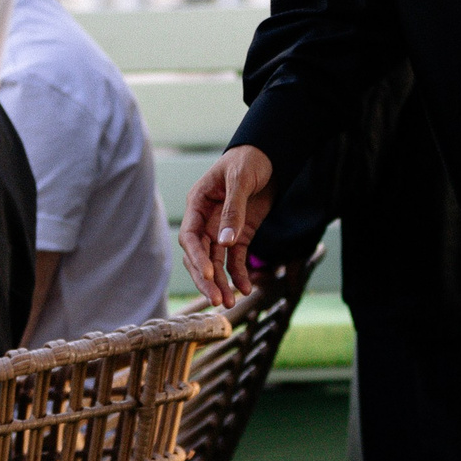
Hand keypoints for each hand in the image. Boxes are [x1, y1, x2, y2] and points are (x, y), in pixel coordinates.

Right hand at [179, 145, 274, 307]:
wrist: (270, 157)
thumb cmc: (249, 160)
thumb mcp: (240, 180)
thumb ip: (233, 210)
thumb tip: (224, 242)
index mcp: (198, 203)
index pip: (190, 236)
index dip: (196, 257)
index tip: (208, 274)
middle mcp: (206, 220)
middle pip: (199, 255)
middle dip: (206, 279)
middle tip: (217, 300)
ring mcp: (222, 229)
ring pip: (215, 262)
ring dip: (221, 282)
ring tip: (230, 303)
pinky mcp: (240, 235)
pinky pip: (235, 259)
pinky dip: (239, 275)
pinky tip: (246, 288)